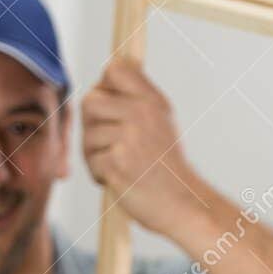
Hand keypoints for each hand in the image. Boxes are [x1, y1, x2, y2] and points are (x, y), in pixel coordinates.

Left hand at [81, 58, 207, 235]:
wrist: (184, 204)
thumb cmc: (167, 167)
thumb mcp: (161, 121)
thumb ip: (137, 97)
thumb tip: (109, 71)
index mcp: (152, 100)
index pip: (114, 69)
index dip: (105, 87)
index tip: (112, 109)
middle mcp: (142, 113)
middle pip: (90, 100)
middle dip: (93, 125)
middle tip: (112, 144)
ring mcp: (129, 137)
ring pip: (88, 135)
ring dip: (96, 154)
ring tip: (121, 165)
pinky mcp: (117, 162)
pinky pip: (90, 161)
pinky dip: (100, 175)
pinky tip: (120, 180)